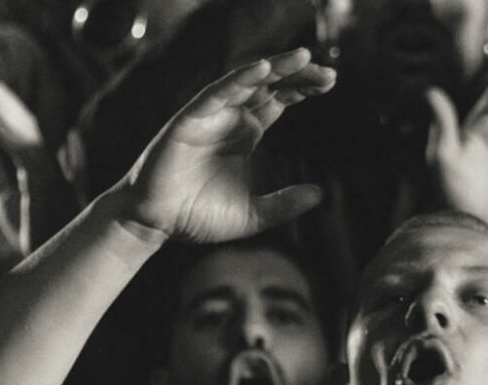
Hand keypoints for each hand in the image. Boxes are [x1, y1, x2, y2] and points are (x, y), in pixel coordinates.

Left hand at [0, 76, 79, 255]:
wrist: (53, 268)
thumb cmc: (36, 237)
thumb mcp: (6, 198)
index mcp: (45, 172)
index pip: (29, 136)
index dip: (9, 115)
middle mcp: (52, 170)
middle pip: (28, 128)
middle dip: (6, 105)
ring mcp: (52, 176)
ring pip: (28, 135)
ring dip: (4, 112)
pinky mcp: (46, 186)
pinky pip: (24, 153)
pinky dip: (6, 135)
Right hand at [119, 49, 334, 242]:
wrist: (157, 224)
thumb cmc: (199, 217)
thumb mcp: (253, 216)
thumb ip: (284, 205)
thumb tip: (320, 194)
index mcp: (246, 134)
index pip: (278, 99)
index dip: (302, 88)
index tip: (330, 82)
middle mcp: (230, 119)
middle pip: (268, 86)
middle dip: (298, 75)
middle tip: (329, 73)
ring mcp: (210, 117)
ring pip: (246, 82)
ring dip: (273, 67)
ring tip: (302, 58)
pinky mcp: (189, 120)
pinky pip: (216, 93)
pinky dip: (238, 79)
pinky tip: (262, 69)